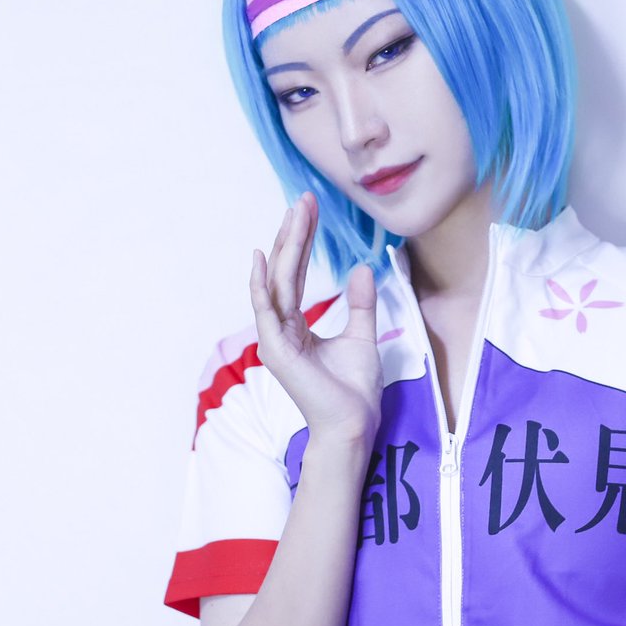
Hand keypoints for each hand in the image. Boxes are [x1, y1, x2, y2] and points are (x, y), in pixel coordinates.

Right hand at [249, 192, 382, 445]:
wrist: (353, 425)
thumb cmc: (354, 390)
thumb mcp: (362, 335)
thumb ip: (360, 303)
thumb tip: (361, 268)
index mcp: (297, 325)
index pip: (296, 273)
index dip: (303, 241)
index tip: (310, 208)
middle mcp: (282, 328)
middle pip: (284, 271)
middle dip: (293, 234)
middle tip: (303, 200)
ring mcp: (276, 339)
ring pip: (277, 283)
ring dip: (284, 247)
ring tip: (293, 215)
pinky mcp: (278, 351)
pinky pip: (267, 310)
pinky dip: (263, 284)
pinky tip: (263, 257)